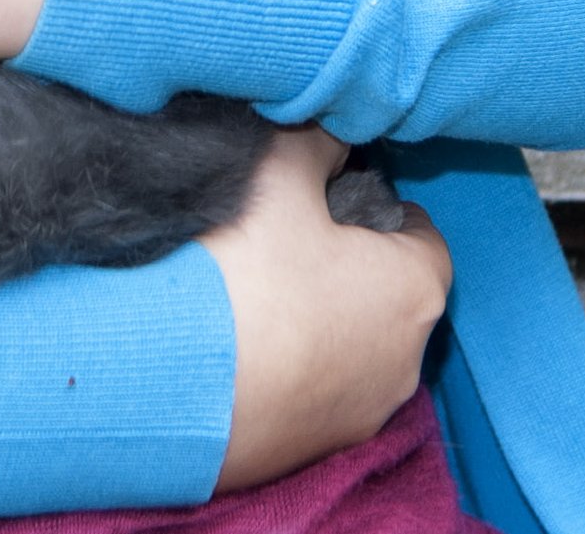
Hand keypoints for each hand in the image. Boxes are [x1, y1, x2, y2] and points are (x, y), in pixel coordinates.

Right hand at [200, 129, 451, 493]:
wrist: (161, 389)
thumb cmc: (239, 276)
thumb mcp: (277, 174)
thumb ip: (317, 142)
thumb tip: (331, 130)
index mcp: (414, 291)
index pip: (423, 235)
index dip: (380, 206)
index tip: (335, 196)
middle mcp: (404, 364)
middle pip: (389, 294)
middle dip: (349, 265)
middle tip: (288, 239)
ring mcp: (356, 418)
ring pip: (352, 348)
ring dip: (318, 321)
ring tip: (253, 292)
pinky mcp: (307, 455)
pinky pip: (311, 394)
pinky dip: (288, 368)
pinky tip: (236, 344)